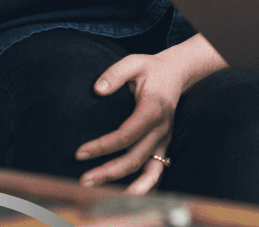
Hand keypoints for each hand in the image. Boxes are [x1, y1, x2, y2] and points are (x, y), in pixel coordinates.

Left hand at [73, 34, 226, 191]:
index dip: (103, 146)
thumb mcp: (134, 61)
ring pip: (148, 170)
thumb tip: (97, 89)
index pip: (127, 134)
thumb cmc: (151, 68)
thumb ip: (115, 73)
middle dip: (109, 172)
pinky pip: (157, 171)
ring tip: (106, 196)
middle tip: (84, 181)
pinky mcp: (164, 145)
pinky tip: (128, 197)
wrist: (177, 73)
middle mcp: (161, 128)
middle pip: (135, 157)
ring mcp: (164, 139)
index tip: (80, 152)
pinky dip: (145, 187)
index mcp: (153, 108)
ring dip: (128, 186)